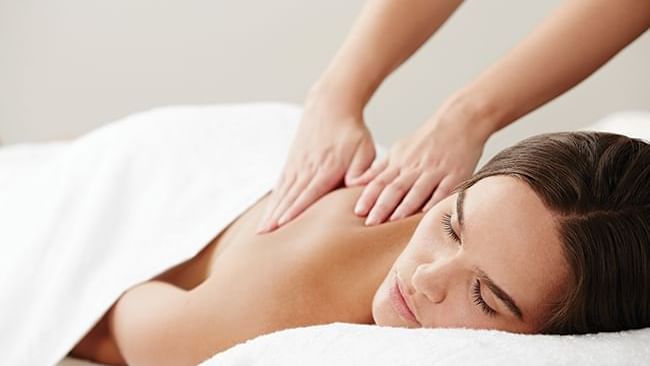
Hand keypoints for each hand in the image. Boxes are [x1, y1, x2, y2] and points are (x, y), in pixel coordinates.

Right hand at [256, 98, 375, 232]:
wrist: (331, 106)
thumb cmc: (352, 132)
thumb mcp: (364, 149)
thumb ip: (361, 170)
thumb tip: (354, 186)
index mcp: (326, 169)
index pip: (308, 194)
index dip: (295, 211)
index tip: (282, 226)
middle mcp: (307, 169)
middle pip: (290, 197)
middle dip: (276, 218)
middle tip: (263, 237)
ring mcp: (297, 166)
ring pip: (282, 193)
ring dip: (271, 212)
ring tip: (260, 231)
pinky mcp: (292, 163)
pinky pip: (281, 186)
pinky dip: (273, 201)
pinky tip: (268, 214)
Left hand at [348, 112, 485, 224]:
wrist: (459, 121)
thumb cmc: (426, 140)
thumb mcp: (398, 150)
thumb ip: (378, 169)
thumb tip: (354, 183)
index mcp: (400, 162)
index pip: (379, 181)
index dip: (368, 197)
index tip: (358, 212)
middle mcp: (415, 167)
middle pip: (395, 188)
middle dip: (382, 206)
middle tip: (370, 223)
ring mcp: (435, 171)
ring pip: (417, 191)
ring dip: (405, 207)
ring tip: (393, 222)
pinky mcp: (455, 175)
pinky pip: (443, 191)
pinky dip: (434, 202)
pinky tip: (427, 214)